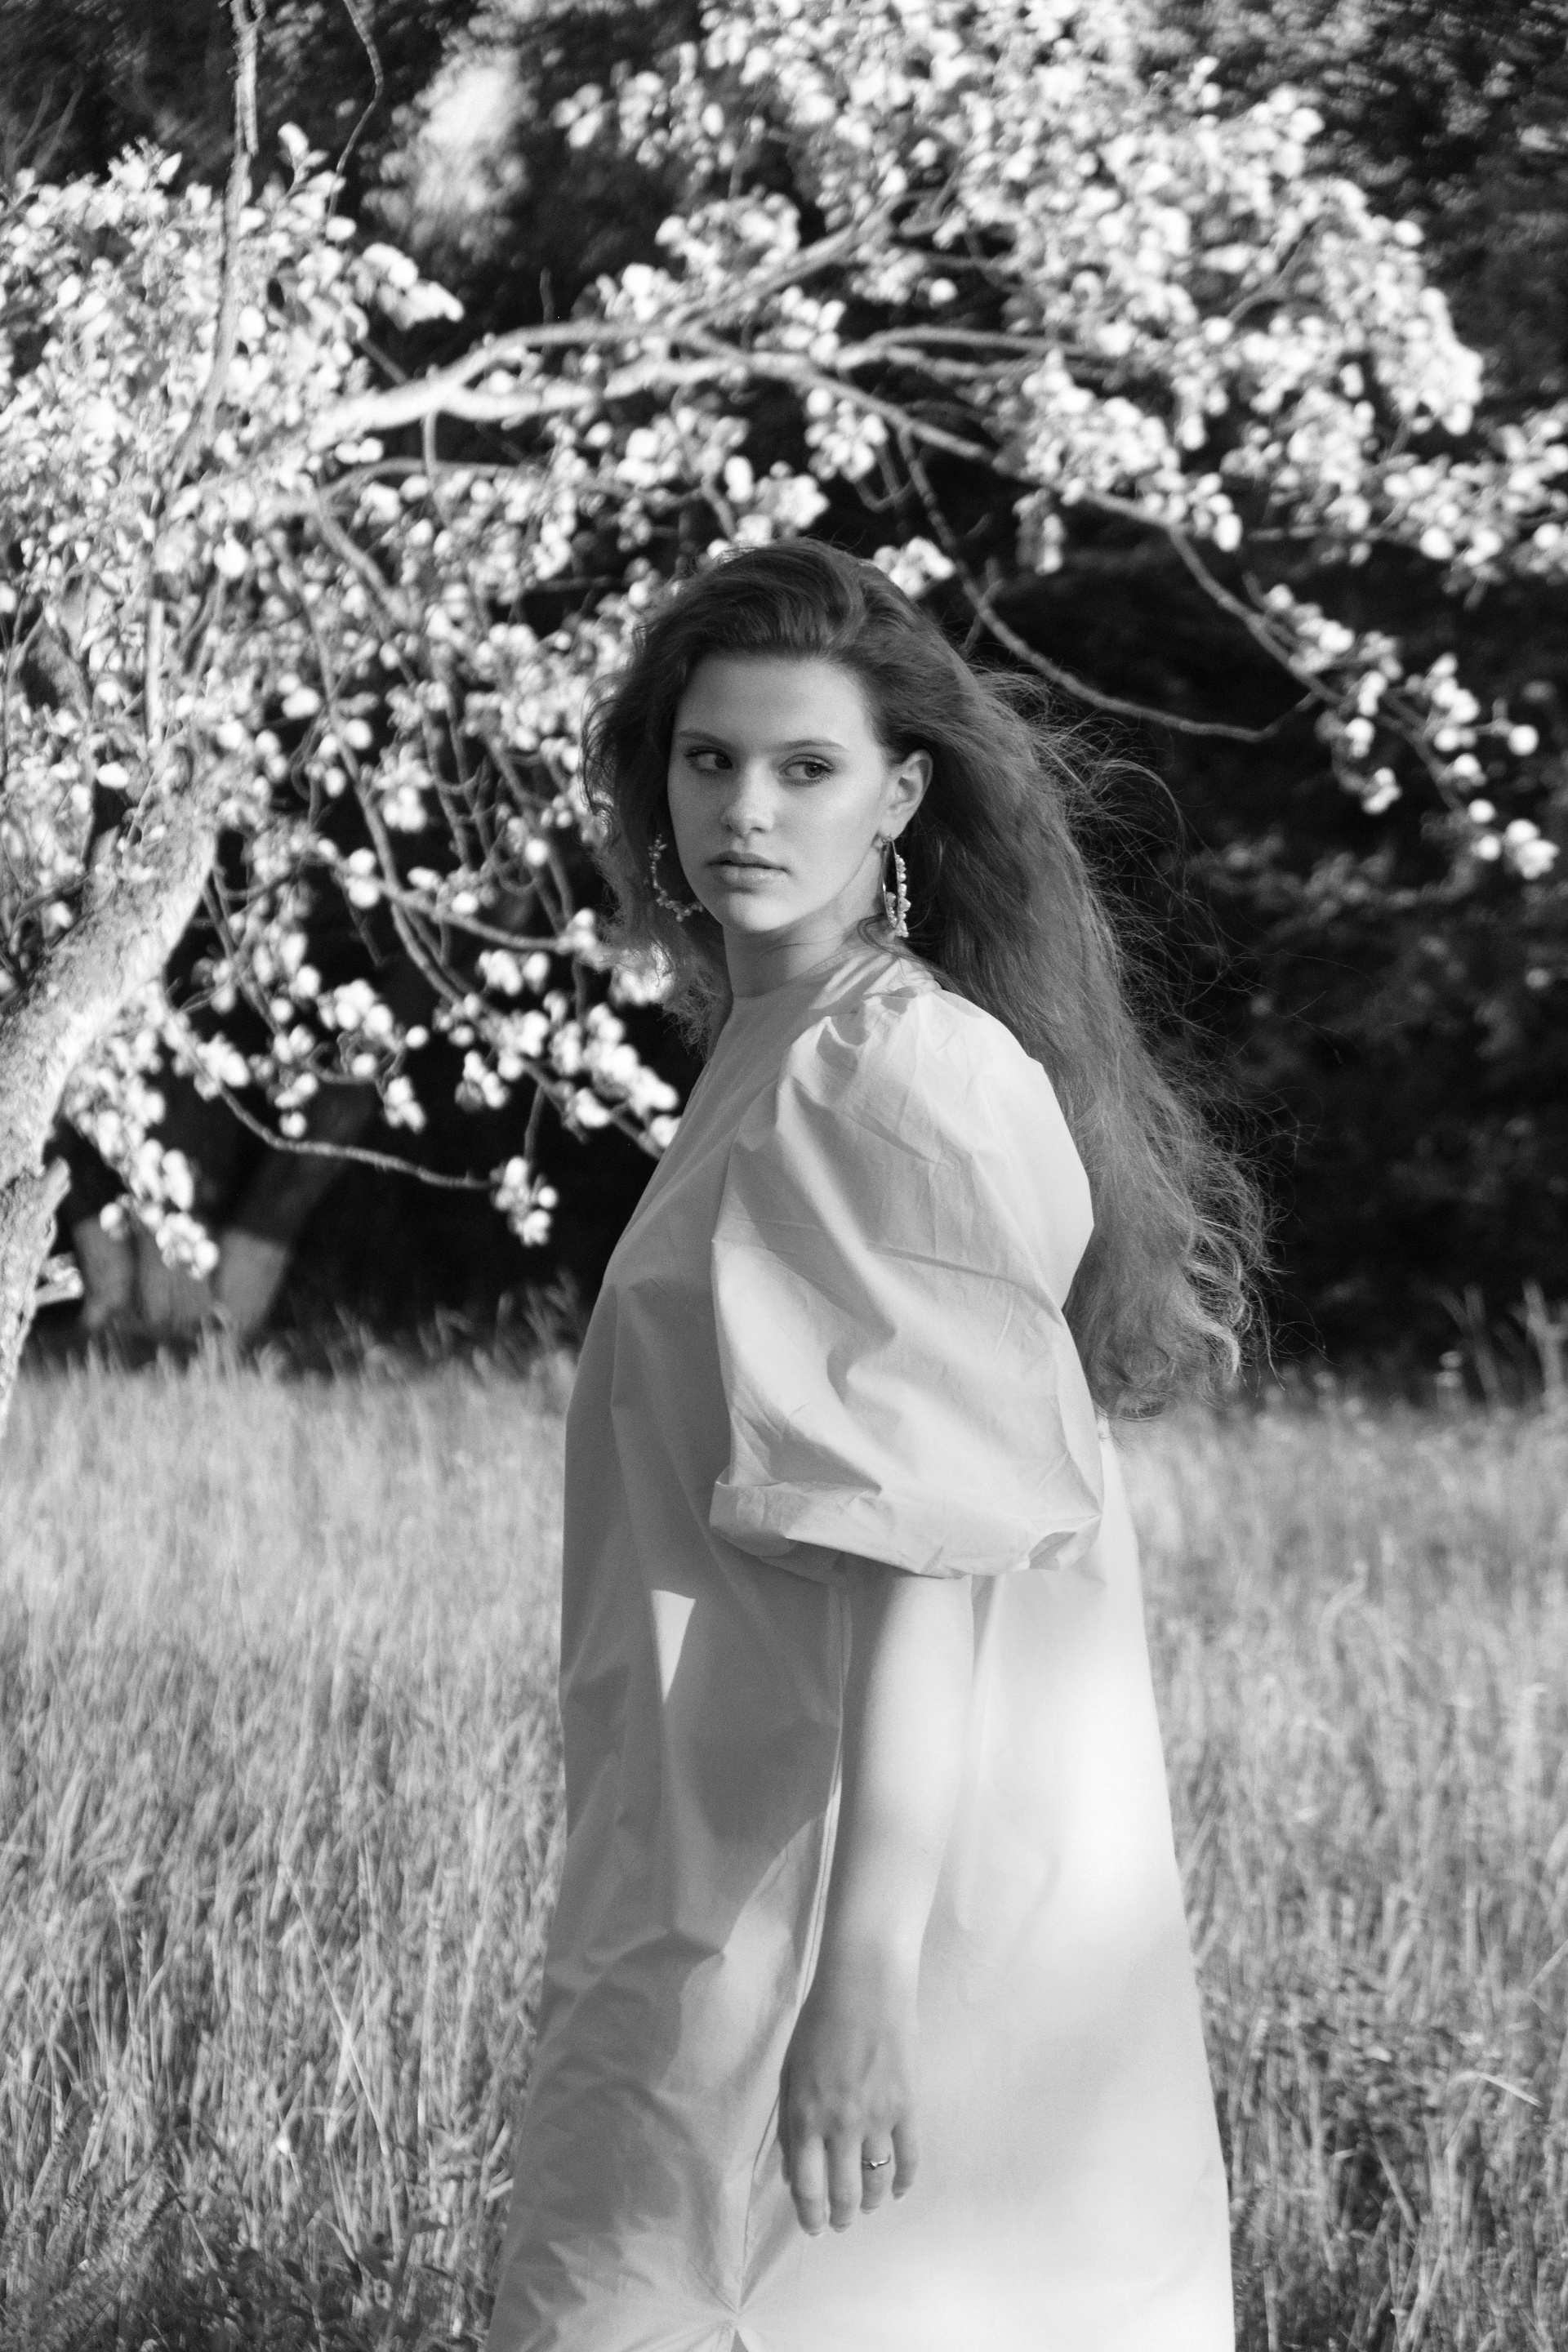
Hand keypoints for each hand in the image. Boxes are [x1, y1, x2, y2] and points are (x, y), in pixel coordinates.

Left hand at [777, 1949, 920, 2236]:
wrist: (865, 1984)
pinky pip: (910, 2158)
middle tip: (841, 2223)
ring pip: (877, 2181)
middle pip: (843, 2192)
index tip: (814, 2226)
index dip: (811, 2214)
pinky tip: (899, 2189)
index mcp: (805, 2116)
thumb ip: (790, 2124)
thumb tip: (795, 2171)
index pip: (808, 2186)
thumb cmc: (819, 2021)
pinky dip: (905, 2181)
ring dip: (871, 2202)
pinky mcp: (907, 2106)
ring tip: (867, 2206)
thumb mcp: (790, 2072)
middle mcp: (840, 2125)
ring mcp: (877, 2117)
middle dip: (840, 2216)